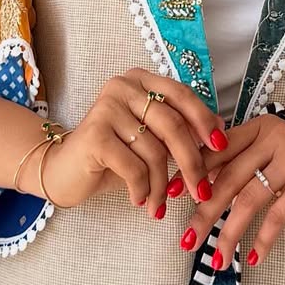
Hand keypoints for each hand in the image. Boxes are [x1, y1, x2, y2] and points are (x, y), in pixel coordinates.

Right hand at [26, 67, 227, 211]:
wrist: (63, 171)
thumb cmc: (113, 155)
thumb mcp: (151, 139)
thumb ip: (181, 130)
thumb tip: (221, 130)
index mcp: (140, 81)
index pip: (182, 95)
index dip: (205, 121)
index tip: (221, 148)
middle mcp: (122, 87)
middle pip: (173, 125)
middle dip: (192, 163)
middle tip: (201, 191)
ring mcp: (106, 108)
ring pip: (155, 152)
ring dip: (162, 185)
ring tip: (158, 203)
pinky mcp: (94, 135)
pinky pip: (134, 167)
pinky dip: (142, 189)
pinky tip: (139, 200)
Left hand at [183, 117, 284, 267]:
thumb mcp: (277, 153)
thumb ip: (244, 160)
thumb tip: (198, 184)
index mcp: (260, 127)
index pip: (217, 150)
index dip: (192, 174)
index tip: (171, 197)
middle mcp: (275, 136)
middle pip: (228, 177)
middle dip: (204, 212)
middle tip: (185, 240)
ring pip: (249, 199)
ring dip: (229, 233)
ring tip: (214, 259)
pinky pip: (278, 215)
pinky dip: (263, 239)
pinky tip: (252, 258)